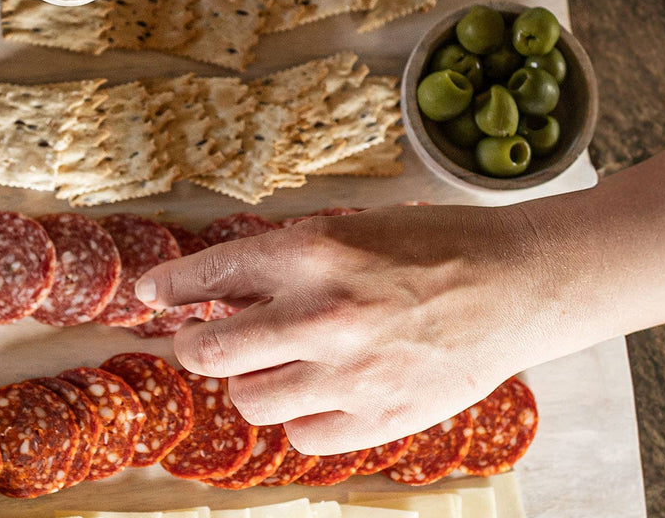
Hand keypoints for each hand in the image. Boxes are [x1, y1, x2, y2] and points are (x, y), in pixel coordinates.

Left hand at [135, 205, 560, 453]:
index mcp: (313, 252)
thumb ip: (286, 258)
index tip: (150, 294)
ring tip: (272, 365)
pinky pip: (302, 436)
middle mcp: (320, 314)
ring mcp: (348, 373)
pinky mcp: (378, 418)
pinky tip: (319, 391)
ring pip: (248, 401)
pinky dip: (300, 416)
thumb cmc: (432, 244)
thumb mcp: (351, 228)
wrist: (513, 284)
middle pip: (209, 351)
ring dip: (249, 382)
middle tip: (202, 338)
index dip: (169, 285)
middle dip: (194, 343)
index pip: (210, 274)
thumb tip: (223, 284)